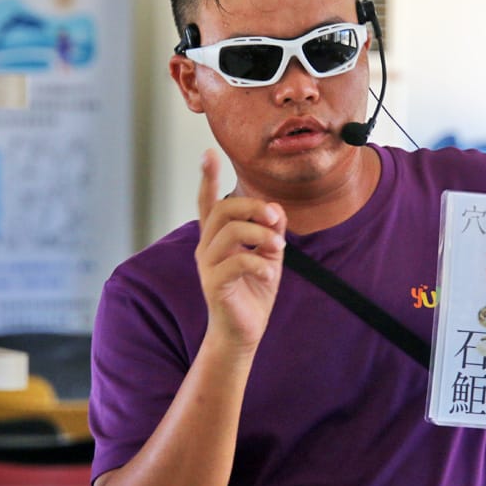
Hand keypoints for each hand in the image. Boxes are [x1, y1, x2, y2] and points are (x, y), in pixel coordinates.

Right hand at [195, 149, 286, 351]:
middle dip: (252, 206)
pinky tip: (270, 271)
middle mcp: (207, 247)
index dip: (208, 178)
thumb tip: (276, 209)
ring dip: (260, 235)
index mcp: (218, 238)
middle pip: (223, 210)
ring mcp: (208, 265)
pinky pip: (236, 261)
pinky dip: (259, 262)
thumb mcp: (270, 256)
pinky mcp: (214, 284)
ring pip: (229, 232)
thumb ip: (272, 232)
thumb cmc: (254, 292)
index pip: (209, 203)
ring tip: (278, 249)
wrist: (244, 332)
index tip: (207, 153)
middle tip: (275, 219)